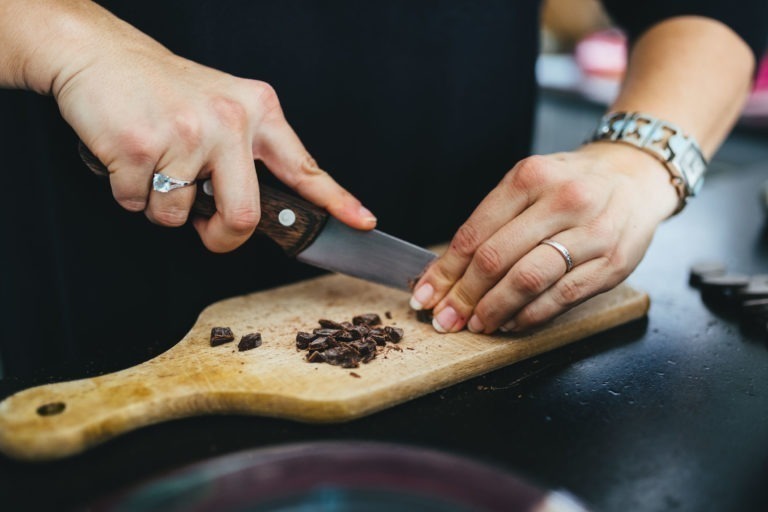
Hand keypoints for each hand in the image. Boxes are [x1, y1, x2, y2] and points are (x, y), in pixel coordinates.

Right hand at [50, 8, 374, 251]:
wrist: (97, 54)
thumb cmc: (161, 87)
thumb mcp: (222, 105)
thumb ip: (245, 153)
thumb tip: (252, 212)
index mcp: (257, 111)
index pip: (304, 166)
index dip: (336, 200)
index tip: (363, 221)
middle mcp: (229, 122)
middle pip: (244, 216)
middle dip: (223, 239)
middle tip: (208, 231)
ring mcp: (185, 134)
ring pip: (178, 217)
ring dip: (161, 207)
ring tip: (153, 164)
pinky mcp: (139, 147)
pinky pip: (136, 205)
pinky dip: (127, 194)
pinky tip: (125, 157)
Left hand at [410, 143, 677, 332]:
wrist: (635, 177)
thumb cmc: (571, 184)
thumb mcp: (528, 184)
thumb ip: (491, 222)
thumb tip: (447, 273)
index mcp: (531, 177)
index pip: (475, 233)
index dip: (444, 271)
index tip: (424, 295)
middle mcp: (563, 201)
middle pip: (496, 258)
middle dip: (463, 296)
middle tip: (445, 319)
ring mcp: (592, 233)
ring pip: (528, 281)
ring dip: (494, 310)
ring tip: (476, 324)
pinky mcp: (612, 264)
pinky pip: (561, 298)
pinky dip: (529, 317)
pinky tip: (511, 323)